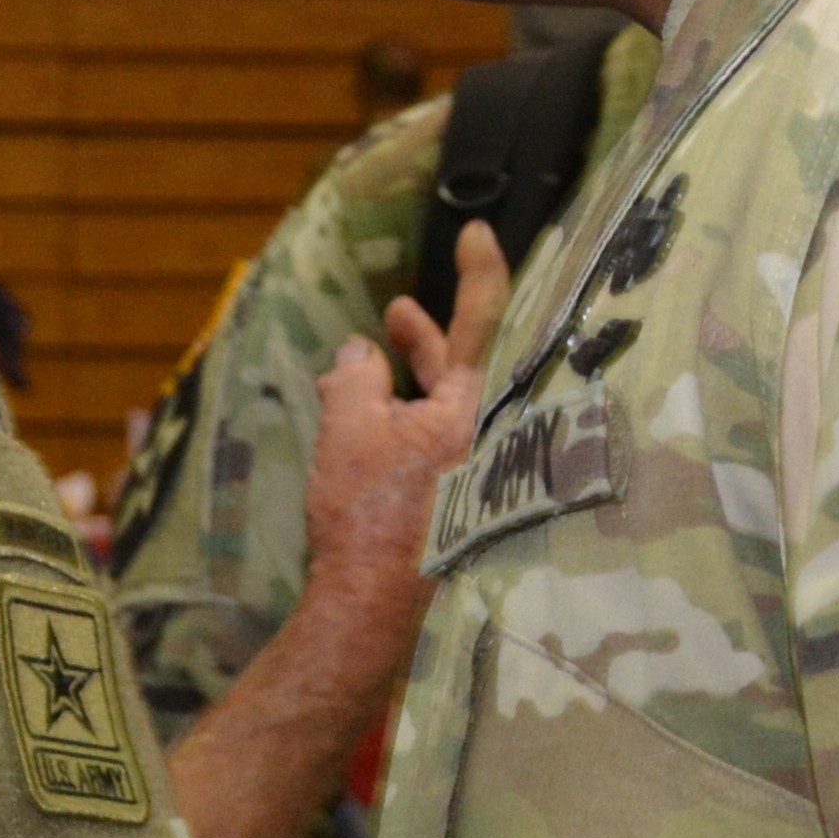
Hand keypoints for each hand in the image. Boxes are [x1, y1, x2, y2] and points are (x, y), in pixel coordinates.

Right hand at [300, 216, 503, 589]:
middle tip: (401, 311)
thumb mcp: (349, 425)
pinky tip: (362, 417)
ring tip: (371, 356)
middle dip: (426, 335)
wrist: (373, 605)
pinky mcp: (459, 501)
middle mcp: (489, 434)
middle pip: (467, 364)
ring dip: (407, 375)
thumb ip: (356, 375)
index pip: (485, 316)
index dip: (478, 268)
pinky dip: (401, 420)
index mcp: (475, 407)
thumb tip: (360, 348)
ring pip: (446, 405)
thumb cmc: (368, 511)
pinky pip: (434, 441)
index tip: (474, 232)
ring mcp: (477, 470)